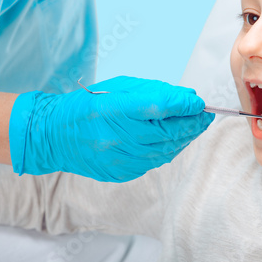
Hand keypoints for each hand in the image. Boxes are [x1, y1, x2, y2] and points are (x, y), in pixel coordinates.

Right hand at [8, 76, 214, 181]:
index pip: (159, 107)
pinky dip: (170, 150)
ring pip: (166, 150)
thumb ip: (153, 92)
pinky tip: (176, 141)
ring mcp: (119, 159)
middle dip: (192, 124)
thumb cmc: (88, 106)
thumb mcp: (118, 89)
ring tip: (196, 127)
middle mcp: (117, 137)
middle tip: (206, 116)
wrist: (54, 136)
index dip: (184, 106)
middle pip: (168, 132)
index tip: (200, 103)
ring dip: (185, 138)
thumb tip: (187, 99)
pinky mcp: (121, 172)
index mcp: (113, 109)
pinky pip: (155, 161)